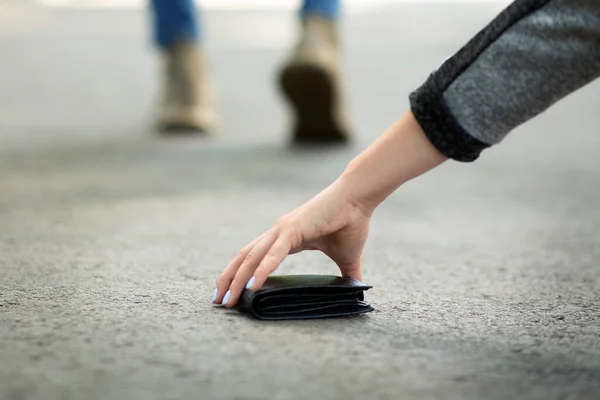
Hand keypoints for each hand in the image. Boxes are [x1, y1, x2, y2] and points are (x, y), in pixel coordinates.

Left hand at [213, 178, 372, 307]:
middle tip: (219, 302)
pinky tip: (251, 286)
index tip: (231, 293)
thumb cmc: (352, 223)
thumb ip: (347, 274)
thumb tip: (356, 288)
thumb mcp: (346, 257)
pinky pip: (273, 254)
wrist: (359, 199)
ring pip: (252, 257)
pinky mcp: (293, 229)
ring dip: (238, 279)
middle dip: (229, 280)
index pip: (254, 258)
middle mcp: (278, 233)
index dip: (240, 274)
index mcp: (285, 239)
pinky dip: (261, 270)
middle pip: (244, 258)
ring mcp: (283, 230)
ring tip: (228, 299)